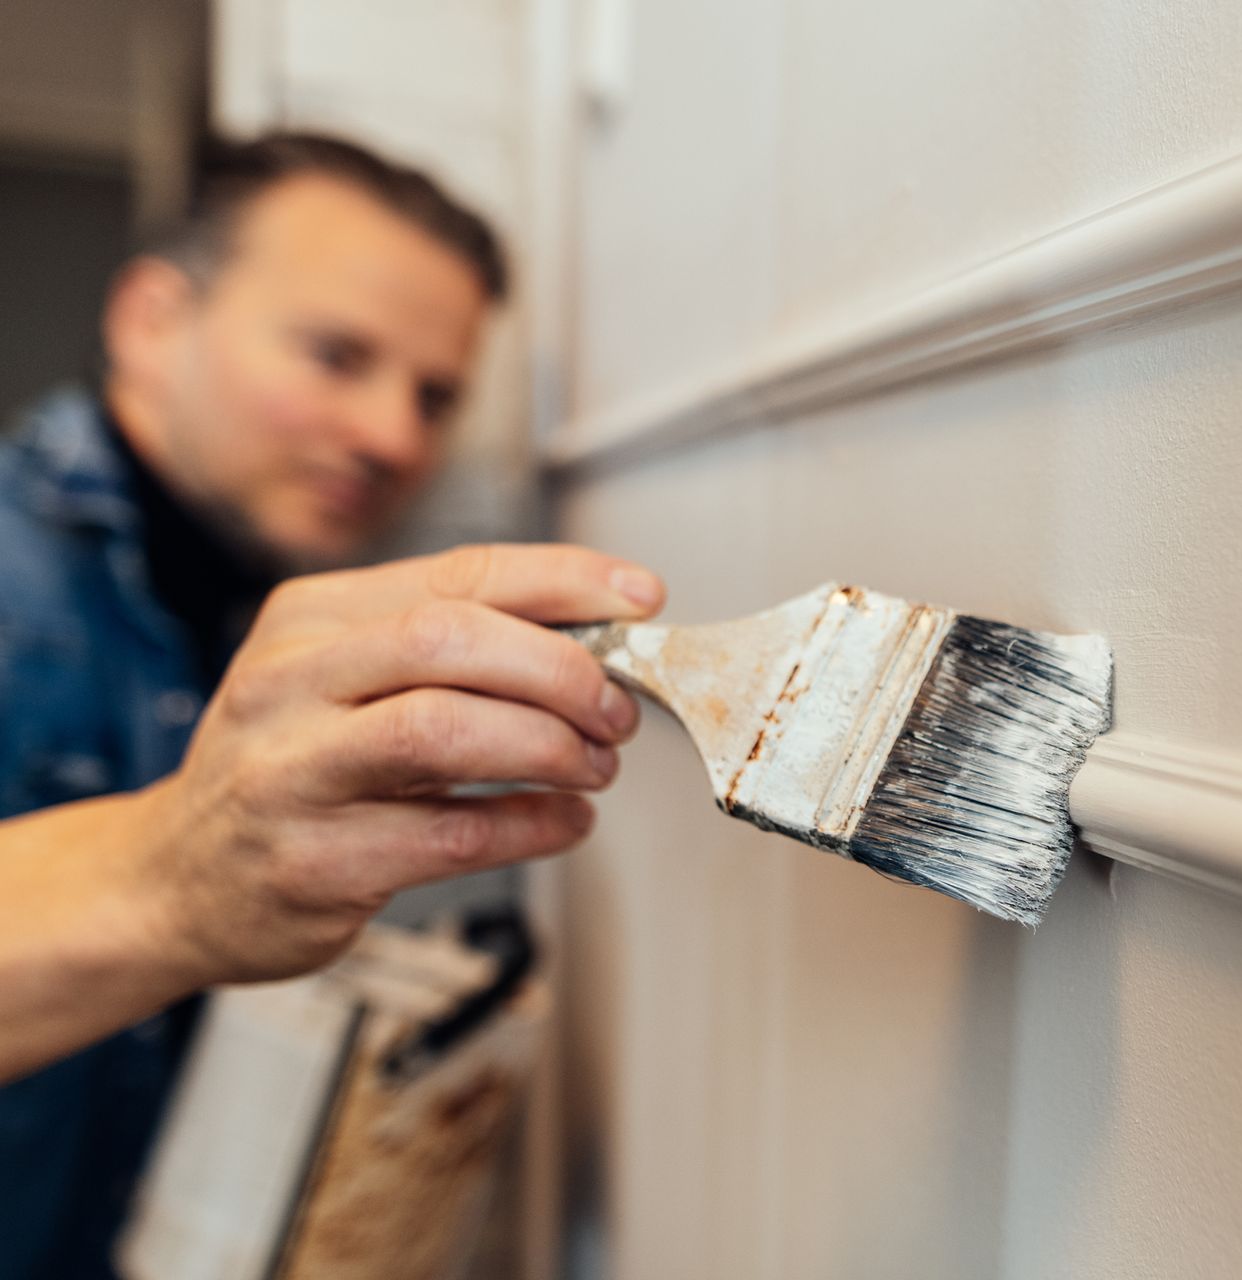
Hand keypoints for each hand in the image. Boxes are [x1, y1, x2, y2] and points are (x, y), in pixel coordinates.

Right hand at [134, 543, 663, 984]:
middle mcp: (289, 683)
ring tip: (595, 765)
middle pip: (450, 640)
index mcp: (310, 619)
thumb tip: (597, 634)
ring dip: (549, 746)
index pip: (457, 574)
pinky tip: (564, 820)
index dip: (564, 581)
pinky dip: (530, 824)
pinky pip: (449, 834)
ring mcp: (291, 773)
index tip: (640, 597)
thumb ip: (452, 648)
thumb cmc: (289, 768)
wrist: (176, 880)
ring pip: (442, 730)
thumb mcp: (342, 678)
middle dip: (561, 669)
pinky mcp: (313, 862)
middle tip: (617, 708)